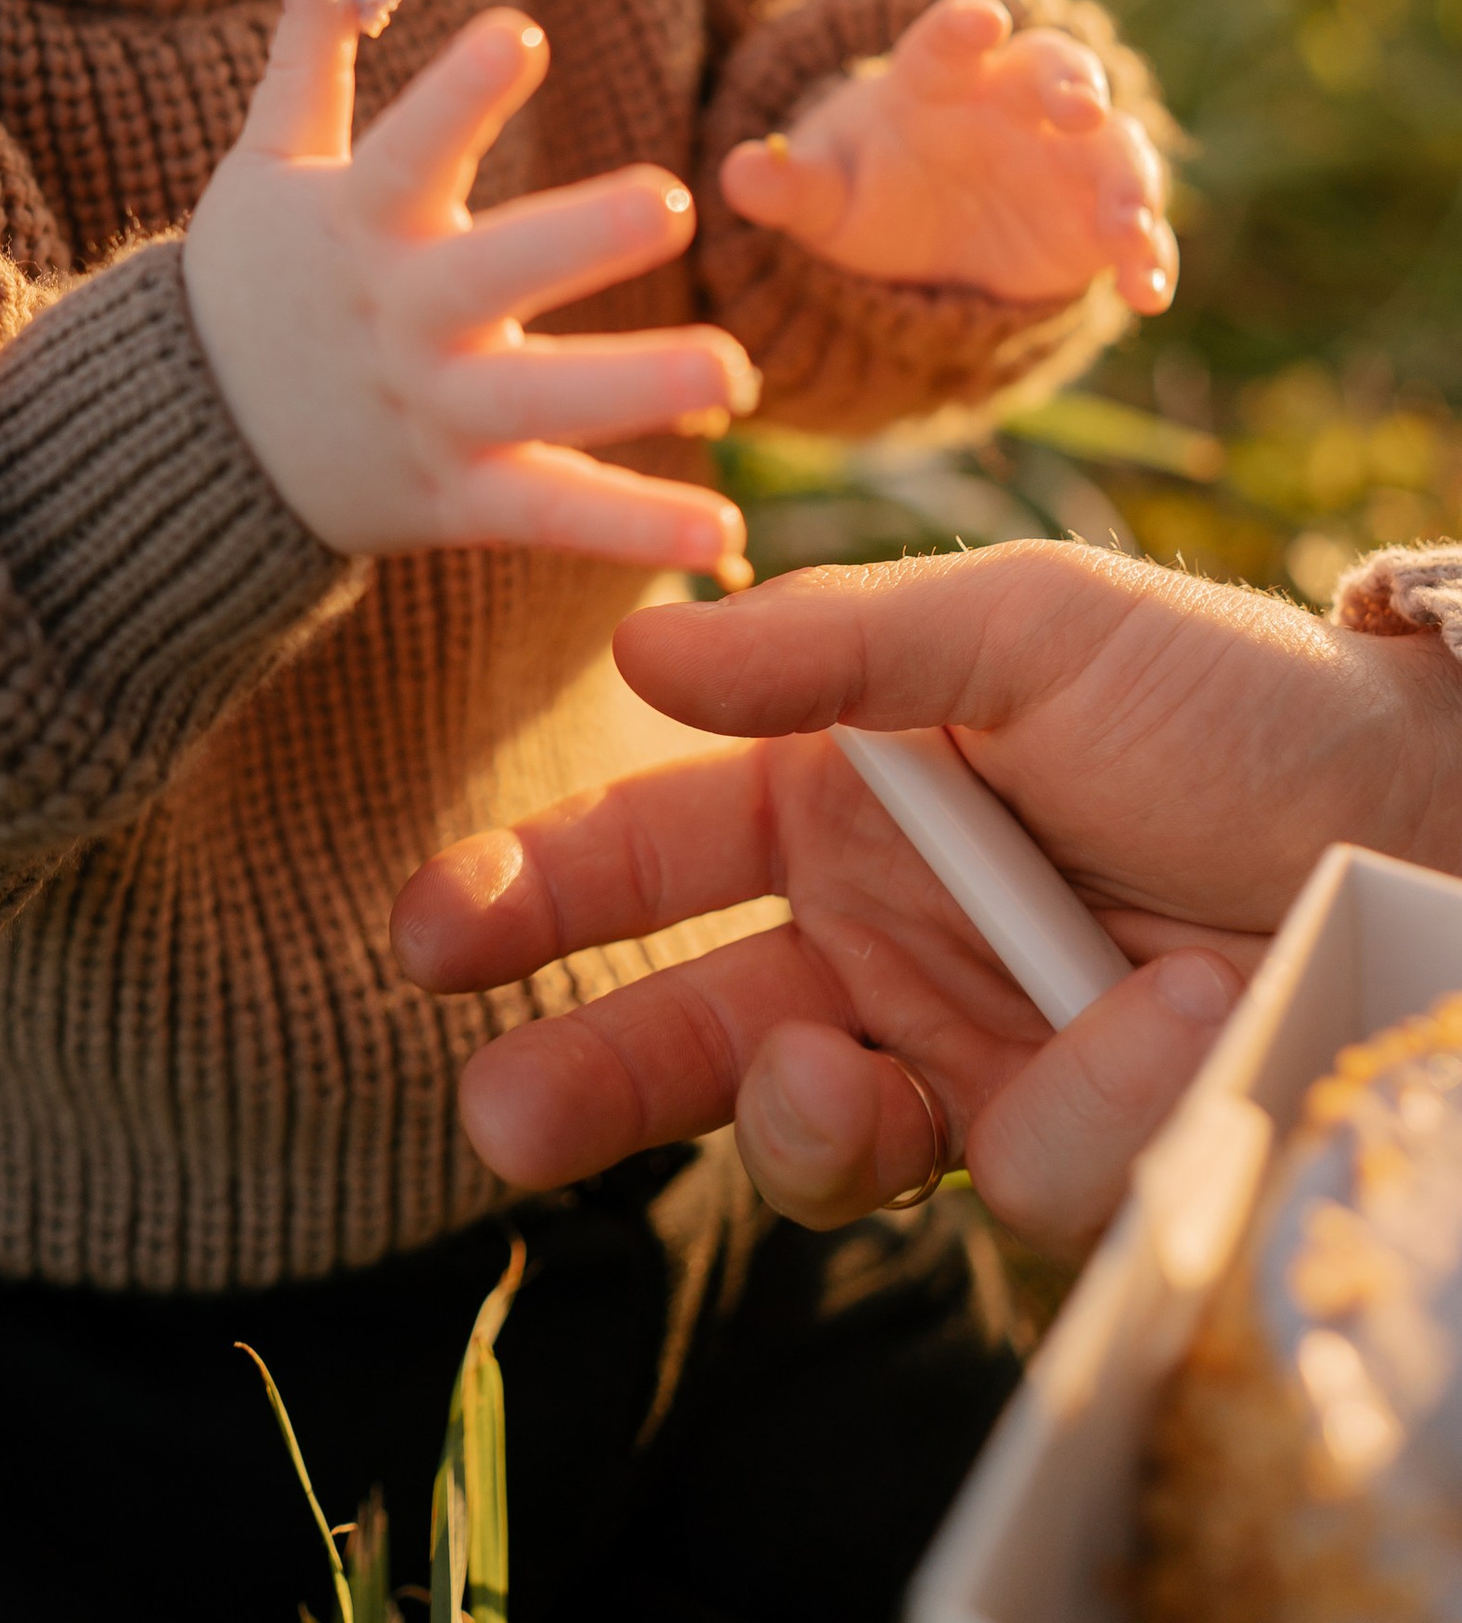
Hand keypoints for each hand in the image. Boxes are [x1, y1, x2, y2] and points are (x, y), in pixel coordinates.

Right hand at [184, 0, 759, 572]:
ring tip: (735, 371)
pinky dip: (633, 527)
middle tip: (672, 199)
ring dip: (636, 385)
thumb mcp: (266, 164)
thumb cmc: (248, 281)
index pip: (408, 149)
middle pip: (491, 274)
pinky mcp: (454, 498)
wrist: (188, 444)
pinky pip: (551, 513)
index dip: (460, 93)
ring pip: (539, 402)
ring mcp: (430, 413)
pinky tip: (724, 536)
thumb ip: (310, 65)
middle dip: (578, 237)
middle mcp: (398, 318)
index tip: (519, 31)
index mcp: (358, 224)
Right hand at [392, 541, 1461, 1255]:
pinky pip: (1010, 1169)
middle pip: (690, 1030)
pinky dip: (1075, 1100)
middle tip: (493, 1119)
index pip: (654, 853)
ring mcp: (966, 1053)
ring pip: (815, 1136)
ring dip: (798, 1119)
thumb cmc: (1230, 697)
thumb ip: (837, 643)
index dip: (538, 893)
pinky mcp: (1071, 1146)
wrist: (1422, 818)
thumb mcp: (1030, 625)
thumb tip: (642, 654)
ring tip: (827, 1075)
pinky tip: (1152, 1013)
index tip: (432, 933)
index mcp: (843, 797)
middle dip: (580, 1077)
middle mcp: (880, 936)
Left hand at [721, 0, 1174, 312]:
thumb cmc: (865, 186)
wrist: (918, 232)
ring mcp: (1067, 156)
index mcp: (937, 76)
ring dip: (1129, 181)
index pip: (949, 39)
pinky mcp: (1098, 217)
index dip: (964, 27)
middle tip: (1081, 108)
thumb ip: (784, 184)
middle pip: (1055, 71)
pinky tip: (1147, 293)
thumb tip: (731, 177)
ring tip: (1130, 226)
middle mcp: (1014, 101)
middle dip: (1072, 83)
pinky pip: (1135, 229)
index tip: (979, 19)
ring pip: (1114, 148)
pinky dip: (1150, 255)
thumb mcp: (820, 193)